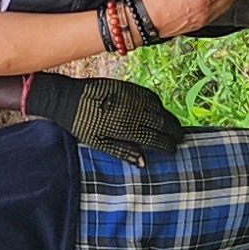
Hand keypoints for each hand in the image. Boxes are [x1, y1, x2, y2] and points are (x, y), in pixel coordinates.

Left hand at [22, 73, 192, 164]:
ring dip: (169, 118)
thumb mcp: (100, 144)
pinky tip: (159, 110)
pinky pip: (150, 96)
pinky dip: (158, 104)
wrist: (67, 98)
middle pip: (163, 123)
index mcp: (127, 129)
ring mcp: (132, 97)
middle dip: (174, 132)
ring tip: (173, 127)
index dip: (168, 145)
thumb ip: (123, 152)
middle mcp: (133, 112)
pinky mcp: (128, 86)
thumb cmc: (81, 125)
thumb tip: (144, 163)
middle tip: (181, 138)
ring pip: (159, 109)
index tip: (174, 149)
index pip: (156, 139)